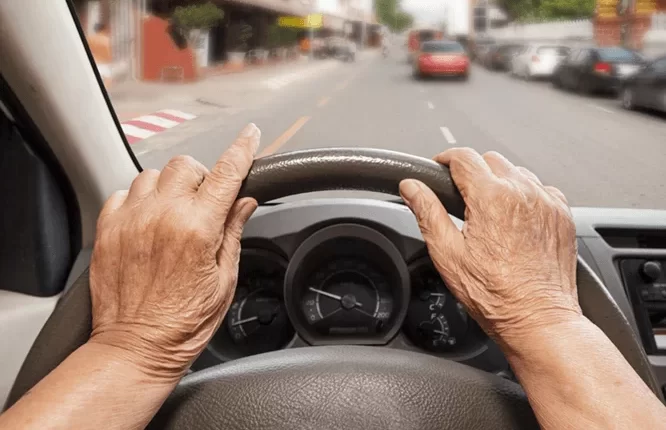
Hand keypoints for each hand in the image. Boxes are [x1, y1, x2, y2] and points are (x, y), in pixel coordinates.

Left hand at [88, 124, 259, 380]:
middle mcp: (162, 217)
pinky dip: (138, 200)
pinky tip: (147, 222)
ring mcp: (131, 221)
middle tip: (205, 202)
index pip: (226, 174)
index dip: (242, 149)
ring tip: (172, 214)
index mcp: (198, 229)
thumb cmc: (182, 324)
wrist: (136, 348)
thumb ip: (232, 232)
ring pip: (152, 174)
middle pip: (186, 165)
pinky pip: (123, 193)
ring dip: (168, 187)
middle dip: (201, 176)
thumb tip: (244, 202)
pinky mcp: (108, 230)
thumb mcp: (224, 280)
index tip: (250, 135)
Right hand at [399, 149, 580, 344]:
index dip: (444, 159)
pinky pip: (540, 189)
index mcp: (491, 198)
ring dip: (499, 182)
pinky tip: (514, 220)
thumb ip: (427, 212)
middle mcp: (523, 193)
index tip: (439, 168)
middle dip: (472, 171)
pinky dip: (525, 196)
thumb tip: (411, 188)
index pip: (463, 157)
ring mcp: (547, 202)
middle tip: (460, 196)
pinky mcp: (562, 214)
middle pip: (490, 160)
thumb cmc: (495, 294)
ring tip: (488, 211)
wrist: (537, 318)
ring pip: (517, 172)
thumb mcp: (447, 253)